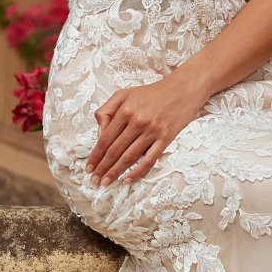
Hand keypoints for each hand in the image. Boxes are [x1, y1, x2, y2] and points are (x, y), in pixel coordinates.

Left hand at [87, 69, 208, 187]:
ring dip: (116, 172)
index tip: (88, 167)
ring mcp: (152, 131)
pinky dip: (138, 171)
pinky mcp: (166, 138)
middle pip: (115, 150)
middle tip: (94, 180)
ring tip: (106, 182)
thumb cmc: (152, 93)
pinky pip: (150, 159)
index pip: (106, 138)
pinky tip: (128, 179)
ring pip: (129, 156)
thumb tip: (99, 132)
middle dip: (102, 167)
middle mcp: (137, 121)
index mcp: (125, 110)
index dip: (96, 155)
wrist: (183, 88)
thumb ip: (107, 110)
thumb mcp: (125, 94)